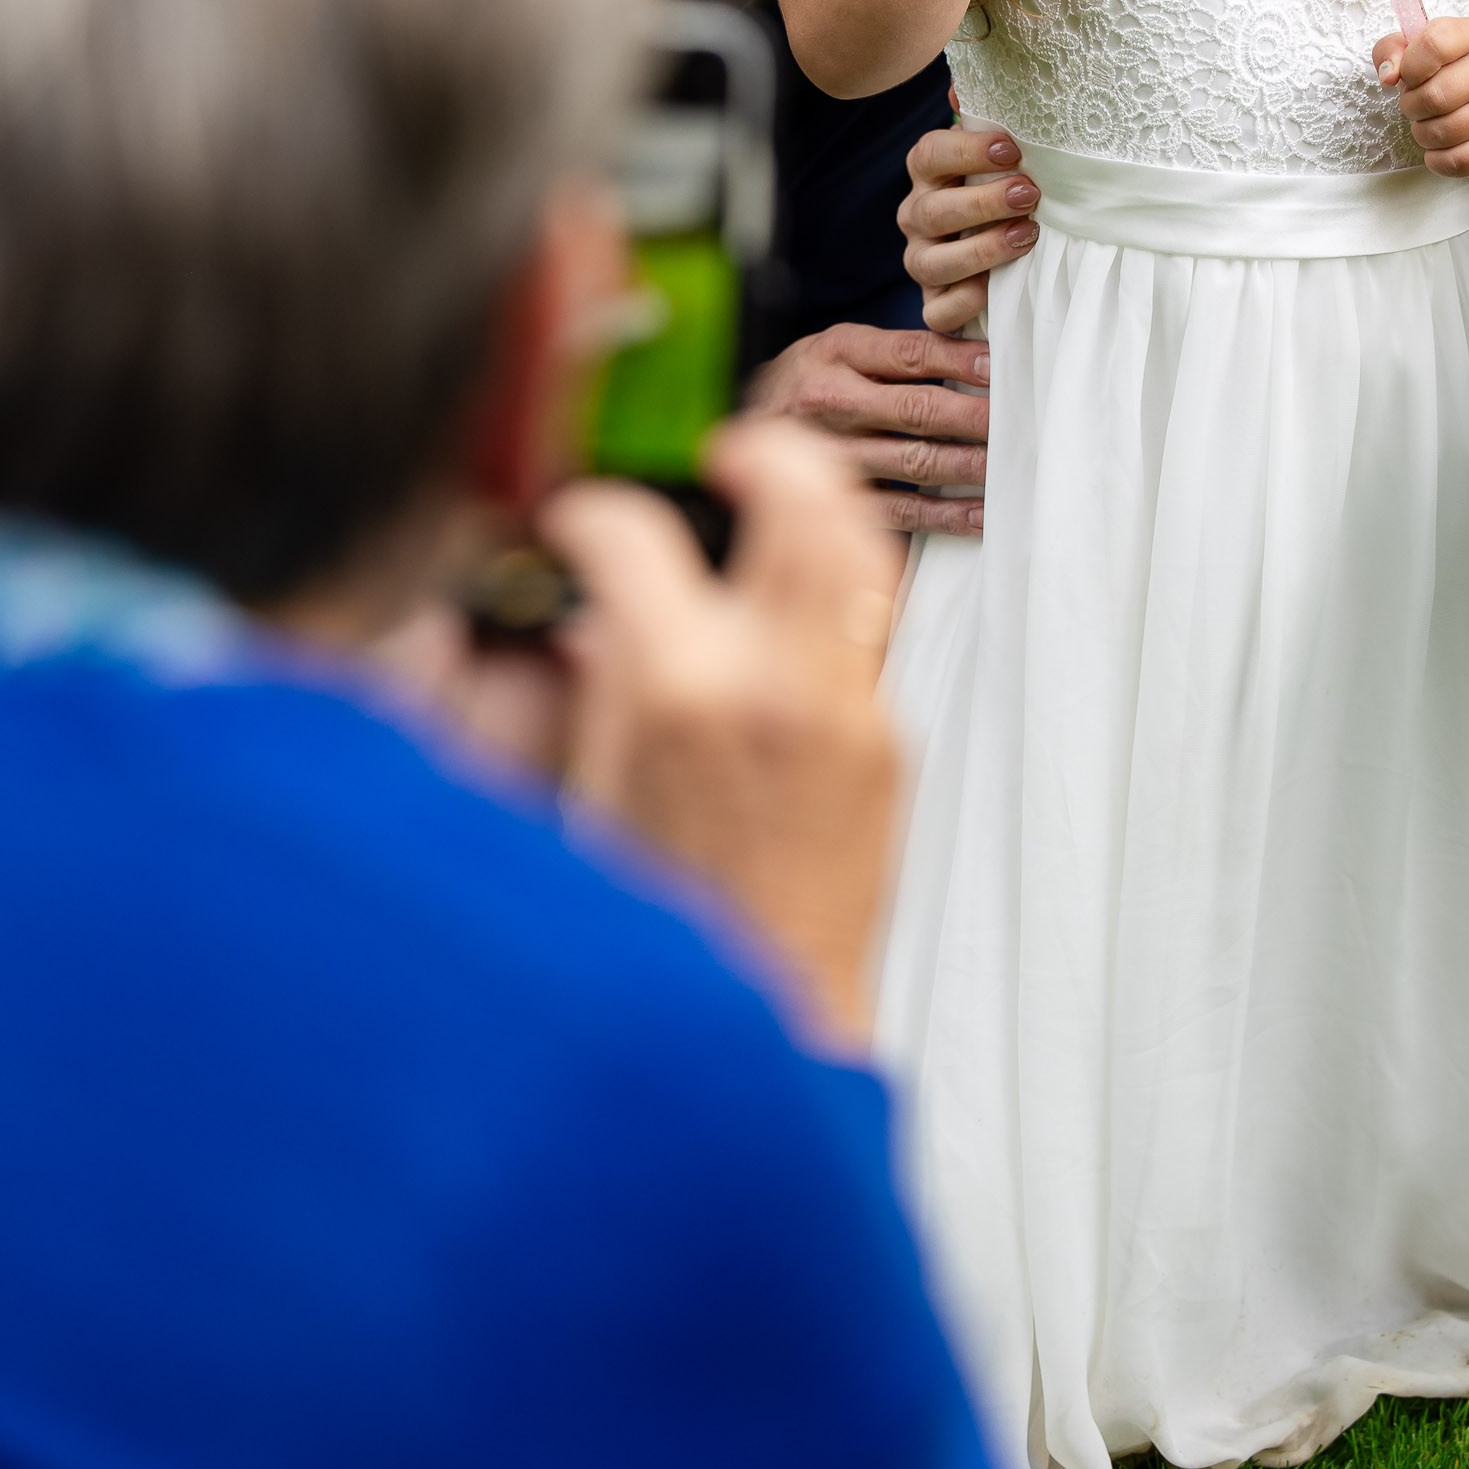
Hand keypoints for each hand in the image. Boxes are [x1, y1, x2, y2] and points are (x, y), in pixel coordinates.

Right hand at [542, 420, 902, 1055]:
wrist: (760, 1019)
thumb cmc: (657, 929)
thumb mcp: (588, 793)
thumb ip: (595, 685)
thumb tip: (590, 620)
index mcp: (676, 688)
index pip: (633, 536)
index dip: (593, 514)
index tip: (581, 523)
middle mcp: (774, 680)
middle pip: (800, 495)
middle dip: (763, 449)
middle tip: (730, 454)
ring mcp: (845, 707)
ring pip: (859, 548)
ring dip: (820, 503)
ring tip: (781, 497)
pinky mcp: (887, 743)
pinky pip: (863, 640)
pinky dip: (826, 604)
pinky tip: (787, 620)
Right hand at [747, 321, 989, 533]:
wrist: (745, 427)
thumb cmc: (810, 380)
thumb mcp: (840, 346)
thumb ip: (898, 352)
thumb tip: (980, 357)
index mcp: (835, 354)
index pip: (910, 354)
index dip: (961, 360)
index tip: (1002, 367)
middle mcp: (830, 403)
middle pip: (916, 410)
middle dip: (976, 417)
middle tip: (1020, 420)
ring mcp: (833, 455)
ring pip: (913, 463)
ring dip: (969, 465)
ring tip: (1012, 464)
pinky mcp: (837, 500)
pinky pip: (900, 512)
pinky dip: (945, 515)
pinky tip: (983, 514)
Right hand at [901, 120, 1037, 338]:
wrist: (1011, 254)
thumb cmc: (1008, 192)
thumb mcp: (1005, 155)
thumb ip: (987, 118)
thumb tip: (962, 86)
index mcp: (929, 175)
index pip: (929, 155)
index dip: (967, 151)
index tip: (1012, 149)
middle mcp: (917, 217)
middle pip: (933, 210)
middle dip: (983, 203)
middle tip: (1030, 194)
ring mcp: (922, 262)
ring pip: (932, 263)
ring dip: (981, 250)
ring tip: (1027, 236)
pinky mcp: (935, 305)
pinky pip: (938, 310)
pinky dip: (967, 301)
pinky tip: (998, 287)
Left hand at [1376, 15, 1468, 174]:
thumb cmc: (1449, 70)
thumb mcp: (1419, 48)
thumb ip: (1391, 51)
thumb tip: (1388, 77)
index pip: (1433, 44)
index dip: (1410, 67)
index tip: (1410, 76)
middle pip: (1434, 96)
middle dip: (1411, 106)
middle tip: (1417, 105)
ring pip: (1442, 133)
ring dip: (1422, 133)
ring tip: (1430, 123)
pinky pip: (1456, 162)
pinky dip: (1437, 159)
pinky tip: (1441, 146)